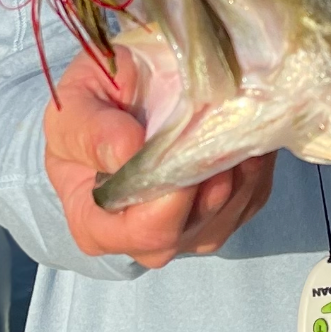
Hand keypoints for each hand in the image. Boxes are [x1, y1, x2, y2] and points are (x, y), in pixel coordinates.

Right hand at [43, 50, 275, 268]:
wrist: (123, 93)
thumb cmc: (93, 103)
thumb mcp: (75, 103)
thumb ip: (91, 130)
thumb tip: (129, 150)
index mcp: (97, 223)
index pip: (143, 233)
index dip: (172, 200)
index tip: (183, 150)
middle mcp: (145, 238)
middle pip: (192, 231)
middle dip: (213, 180)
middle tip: (217, 128)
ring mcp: (190, 228)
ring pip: (229, 214)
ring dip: (238, 168)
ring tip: (230, 121)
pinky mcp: (228, 209)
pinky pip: (253, 196)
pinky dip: (255, 163)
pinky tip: (242, 130)